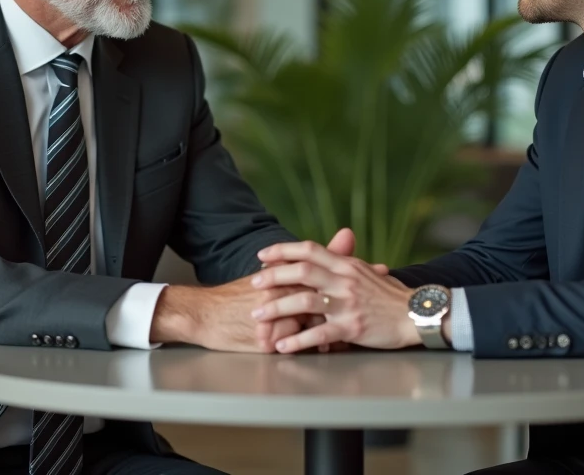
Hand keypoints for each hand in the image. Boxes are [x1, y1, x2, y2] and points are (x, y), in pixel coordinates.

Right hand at [150, 229, 373, 353]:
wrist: (206, 316)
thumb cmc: (239, 295)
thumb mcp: (271, 274)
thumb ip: (305, 258)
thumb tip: (345, 235)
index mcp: (286, 277)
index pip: (326, 274)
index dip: (353, 274)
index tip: (377, 272)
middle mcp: (282, 297)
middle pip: (326, 301)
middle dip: (352, 304)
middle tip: (376, 305)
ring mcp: (275, 321)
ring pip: (314, 328)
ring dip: (334, 331)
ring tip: (353, 332)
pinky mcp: (267, 343)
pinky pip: (296, 347)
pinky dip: (312, 347)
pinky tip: (325, 349)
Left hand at [250, 239, 418, 352]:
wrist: (415, 314)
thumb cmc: (389, 295)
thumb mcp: (366, 271)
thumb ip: (343, 261)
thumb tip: (324, 252)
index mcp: (346, 265)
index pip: (310, 249)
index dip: (283, 250)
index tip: (263, 255)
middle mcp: (344, 281)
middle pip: (302, 272)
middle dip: (274, 276)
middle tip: (254, 284)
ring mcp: (347, 304)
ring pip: (305, 302)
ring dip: (277, 309)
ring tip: (258, 317)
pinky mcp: (351, 328)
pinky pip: (319, 334)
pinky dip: (298, 340)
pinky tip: (282, 345)